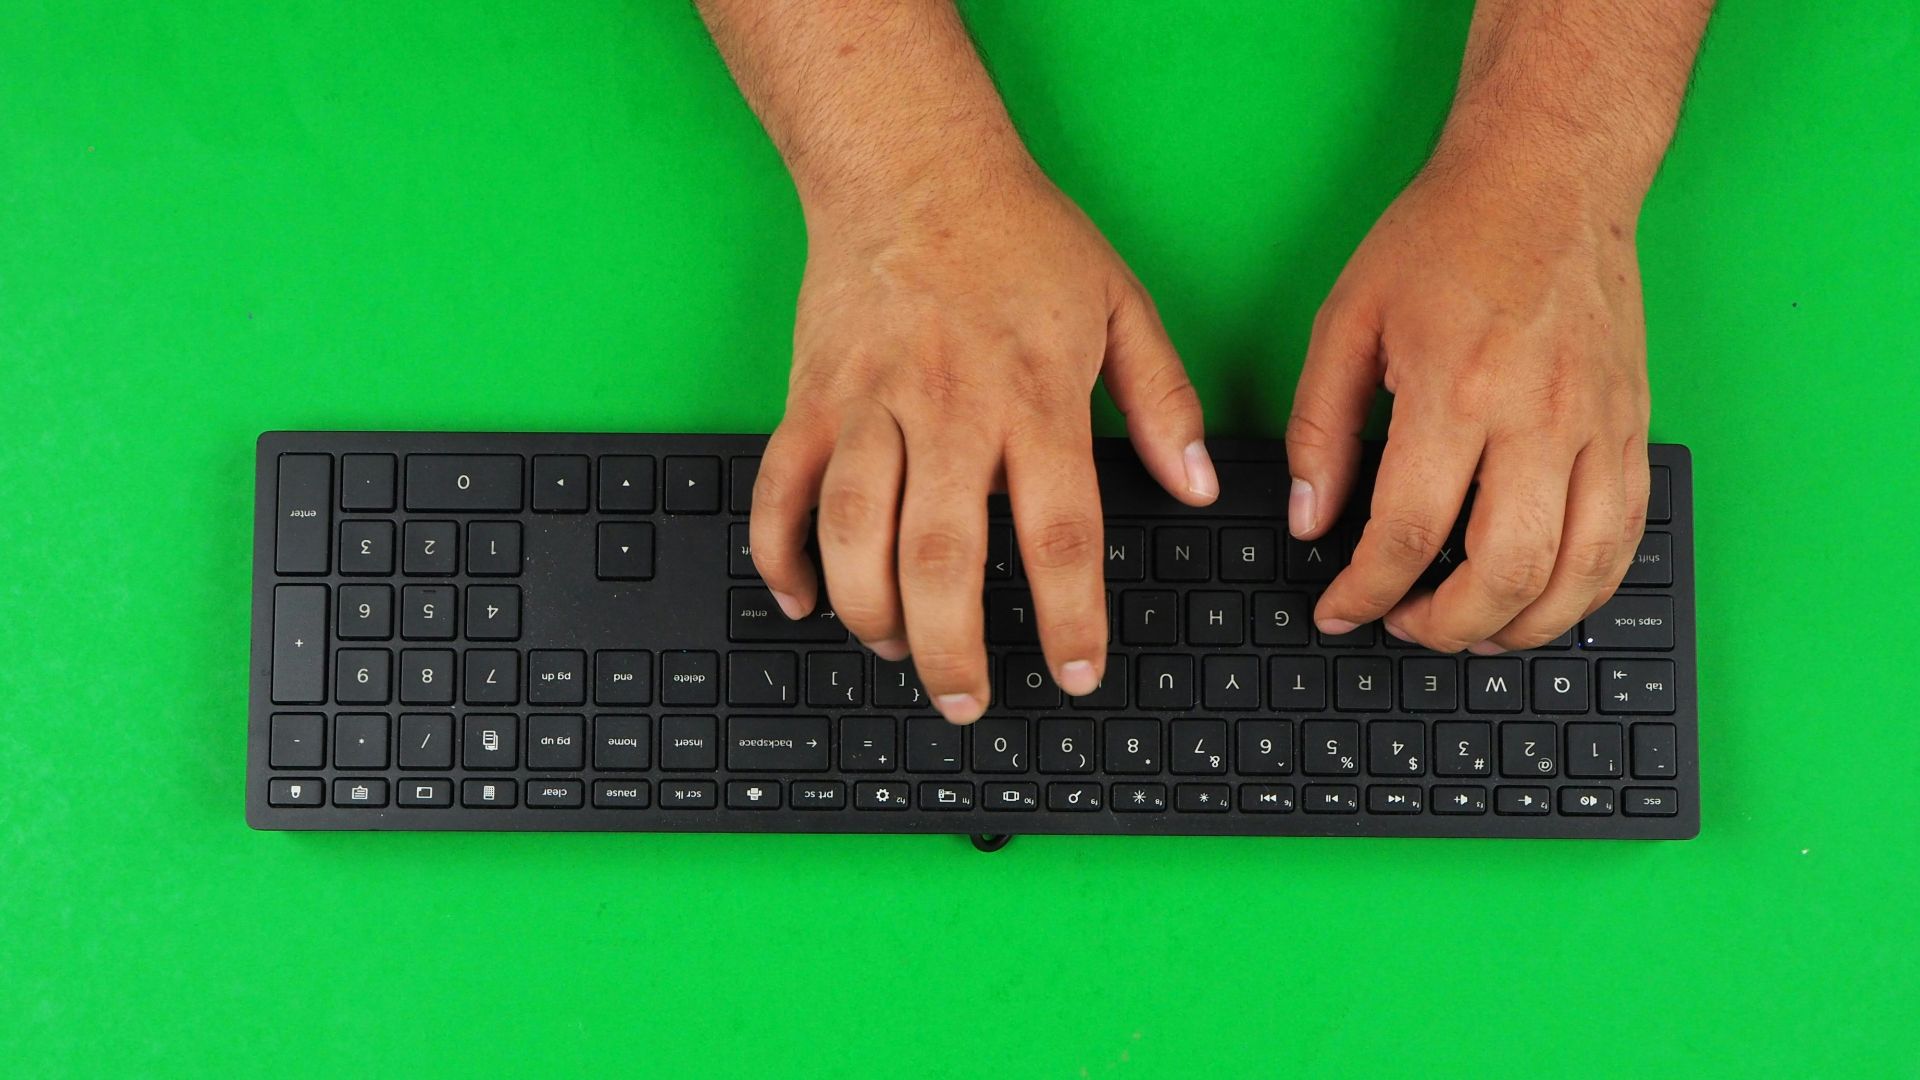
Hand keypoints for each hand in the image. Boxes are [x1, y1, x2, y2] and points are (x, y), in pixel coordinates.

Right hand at [752, 164, 1215, 722]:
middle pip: (941, 558)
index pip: (1057, 532)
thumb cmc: (1019, 236)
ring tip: (898, 653)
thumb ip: (1163, 401)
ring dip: (870, 613)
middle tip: (967, 701)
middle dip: (953, 649)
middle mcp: (948, 410)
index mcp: (1033, 396)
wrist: (910, 165)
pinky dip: (780, 555)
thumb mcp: (1120, 304)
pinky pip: (780, 490)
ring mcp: (868, 406)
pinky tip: (804, 598)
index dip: (1069, 617)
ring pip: (852, 535)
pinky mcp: (811, 398)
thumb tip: (1198, 488)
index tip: (1074, 673)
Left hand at [1287, 151, 1651, 653]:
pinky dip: (1585, 588)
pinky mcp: (1633, 426)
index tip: (1338, 610)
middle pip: (1505, 573)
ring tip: (1467, 629)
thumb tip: (1309, 519)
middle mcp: (1538, 415)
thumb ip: (1320, 428)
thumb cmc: (1446, 236)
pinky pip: (1626, 537)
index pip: (1406, 533)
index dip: (1363, 593)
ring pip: (1580, 573)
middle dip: (1444, 627)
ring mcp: (1599, 425)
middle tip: (1402, 625)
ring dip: (1521, 627)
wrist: (1550, 173)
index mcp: (1455, 388)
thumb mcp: (1348, 319)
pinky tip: (1540, 598)